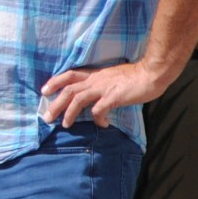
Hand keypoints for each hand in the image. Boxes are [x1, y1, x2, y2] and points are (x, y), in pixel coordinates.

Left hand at [40, 62, 165, 127]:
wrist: (152, 73)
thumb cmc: (136, 77)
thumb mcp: (113, 78)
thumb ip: (103, 86)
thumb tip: (96, 99)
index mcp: (96, 75)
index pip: (70, 75)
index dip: (55, 82)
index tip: (44, 90)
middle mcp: (96, 80)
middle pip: (69, 90)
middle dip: (55, 104)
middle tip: (47, 117)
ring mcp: (104, 88)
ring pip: (78, 99)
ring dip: (69, 113)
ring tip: (65, 125)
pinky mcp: (114, 97)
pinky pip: (99, 110)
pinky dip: (98, 119)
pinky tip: (103, 125)